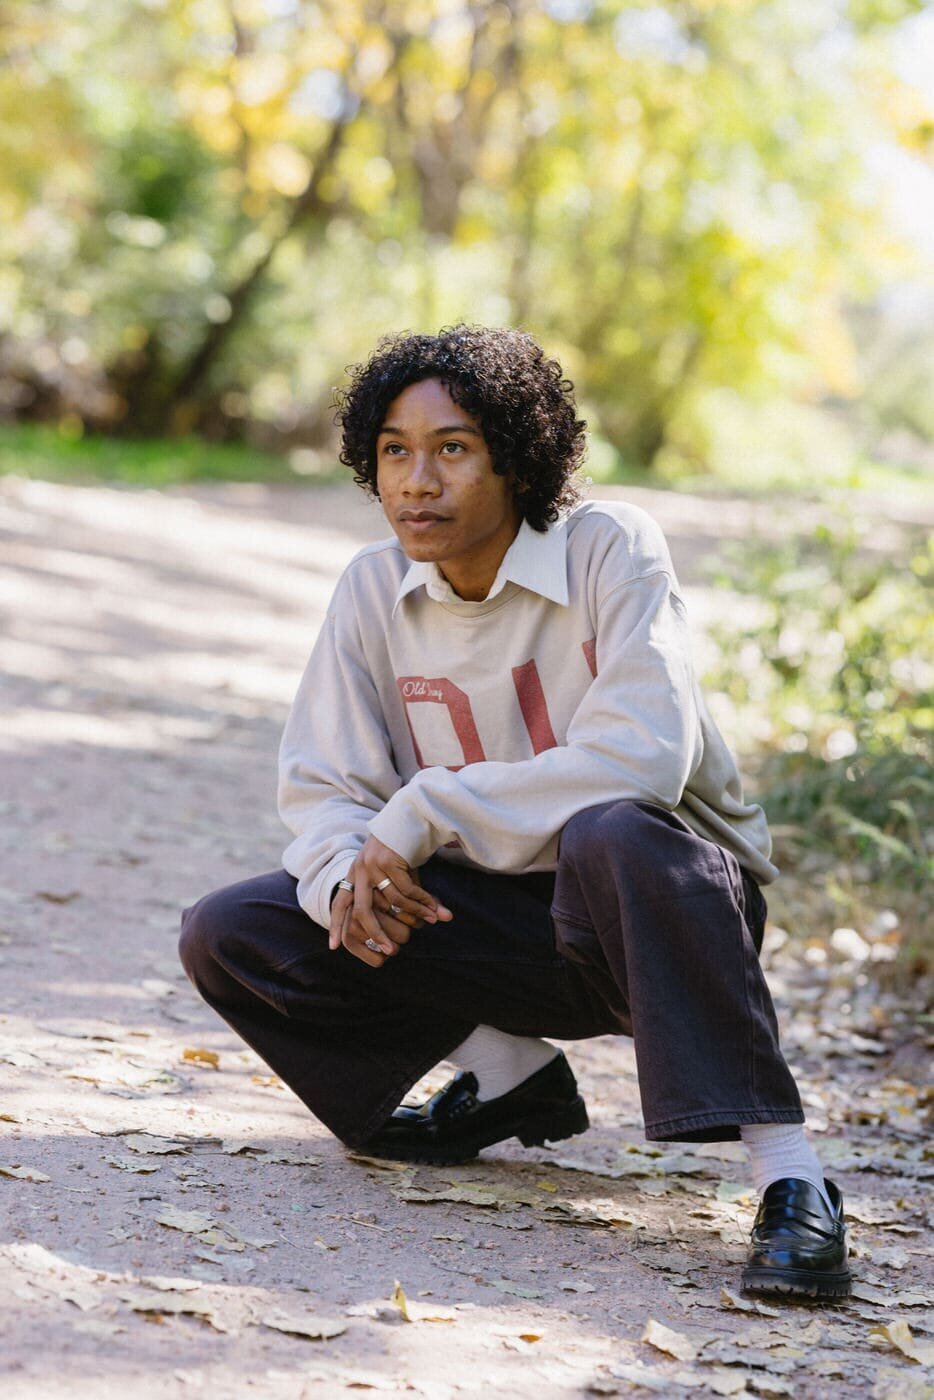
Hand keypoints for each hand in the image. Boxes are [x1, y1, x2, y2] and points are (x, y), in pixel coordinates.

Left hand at [328, 835, 452, 965]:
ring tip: (430, 922)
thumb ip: (395, 895)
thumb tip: (406, 920)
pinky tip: (435, 909)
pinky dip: (423, 901)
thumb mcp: (394, 871)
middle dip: (375, 933)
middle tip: (390, 950)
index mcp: (355, 872)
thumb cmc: (403, 848)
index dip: (336, 924)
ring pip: (393, 900)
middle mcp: (359, 869)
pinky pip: (407, 890)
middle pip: (362, 911)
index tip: (333, 947)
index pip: (340, 902)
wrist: (411, 815)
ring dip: (415, 913)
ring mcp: (373, 865)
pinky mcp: (390, 861)